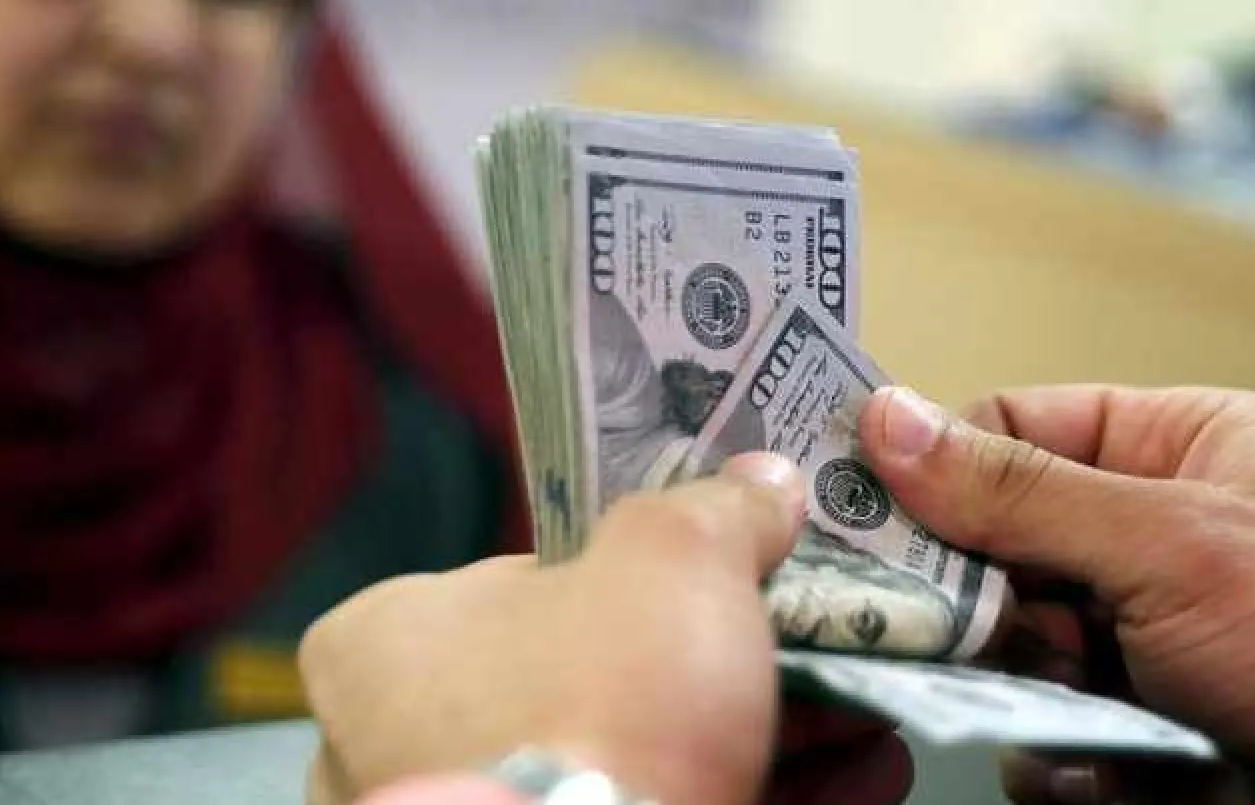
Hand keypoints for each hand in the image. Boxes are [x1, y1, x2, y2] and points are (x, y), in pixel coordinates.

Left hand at [299, 453, 908, 804]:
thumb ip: (717, 508)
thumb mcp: (674, 555)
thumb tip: (763, 482)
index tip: (724, 581)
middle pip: (603, 679)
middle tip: (817, 650)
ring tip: (867, 722)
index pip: (523, 580)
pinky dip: (765, 800)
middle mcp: (402, 742)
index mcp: (387, 640)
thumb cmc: (603, 694)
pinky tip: (857, 780)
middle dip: (729, 669)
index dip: (634, 576)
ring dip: (774, 739)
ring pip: (647, 762)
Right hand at [858, 385, 1254, 804]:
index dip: (938, 465)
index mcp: (1172, 447)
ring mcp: (1139, 633)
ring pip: (1005, 642)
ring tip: (1078, 704)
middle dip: (977, 596)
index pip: (1011, 426)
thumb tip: (883, 418)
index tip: (865, 512)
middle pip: (993, 541)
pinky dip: (1052, 753)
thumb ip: (1020, 489)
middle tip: (967, 629)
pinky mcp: (1134, 722)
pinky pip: (1038, 725)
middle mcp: (1145, 532)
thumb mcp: (1174, 544)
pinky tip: (1106, 767)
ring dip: (1020, 683)